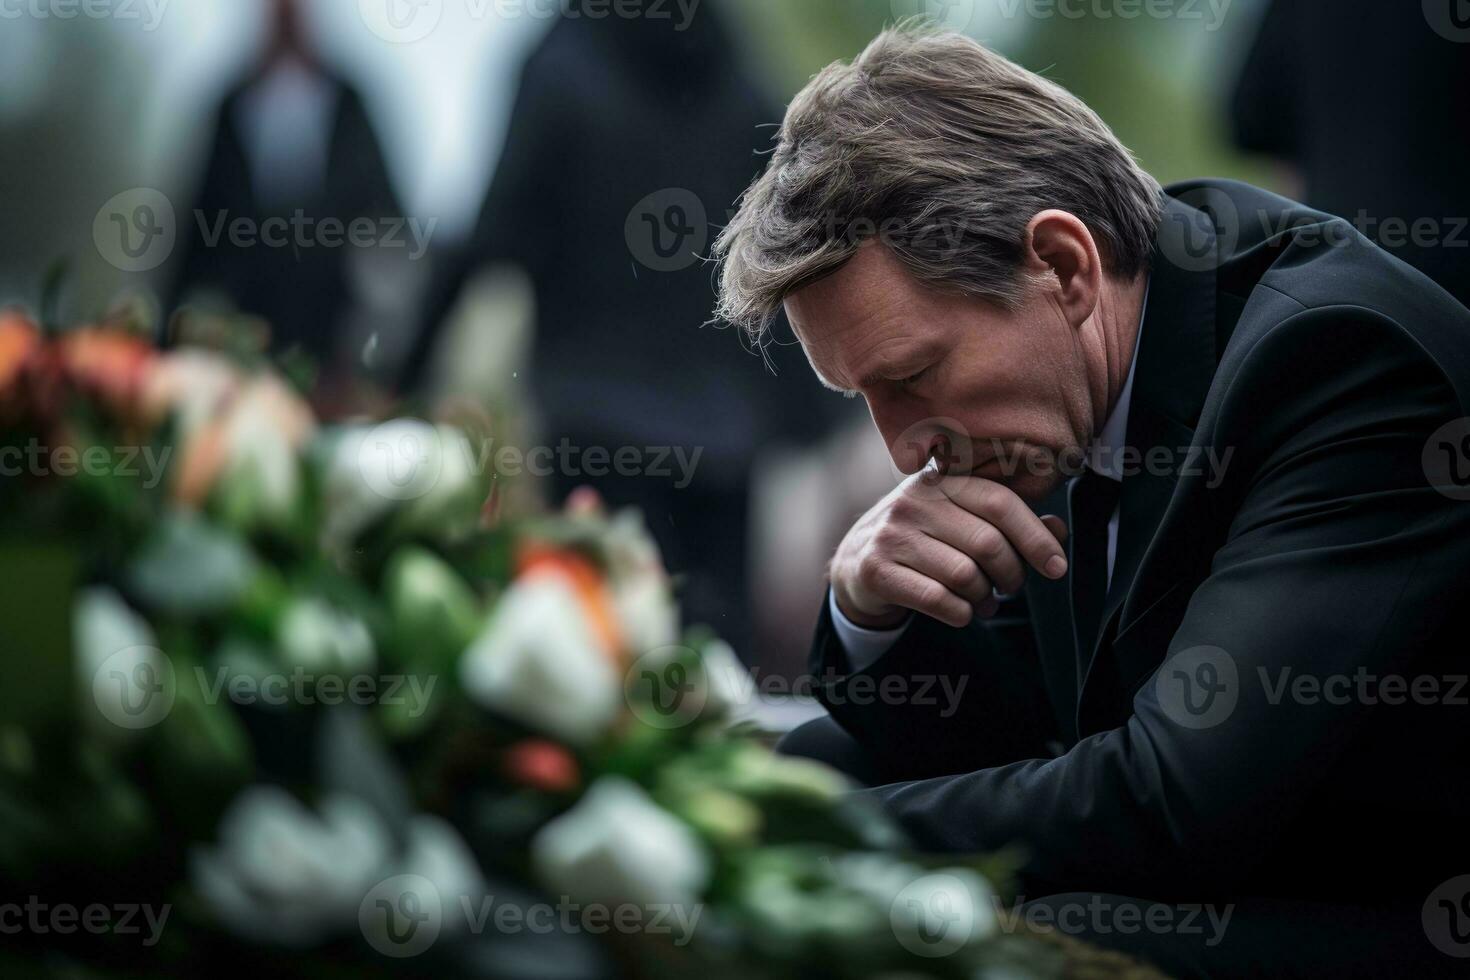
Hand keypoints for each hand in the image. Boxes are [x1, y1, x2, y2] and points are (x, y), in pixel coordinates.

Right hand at [830, 471, 1068, 628]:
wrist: (858, 562)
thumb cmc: (925, 539)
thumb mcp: (963, 520)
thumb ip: (1009, 522)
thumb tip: (1057, 530)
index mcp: (942, 481)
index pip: (1000, 502)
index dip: (1035, 537)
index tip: (1056, 566)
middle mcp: (914, 501)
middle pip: (987, 543)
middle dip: (1011, 575)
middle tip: (1010, 588)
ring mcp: (891, 534)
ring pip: (964, 575)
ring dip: (984, 598)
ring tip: (984, 602)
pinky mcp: (876, 570)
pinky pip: (937, 599)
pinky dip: (960, 613)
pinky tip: (962, 612)